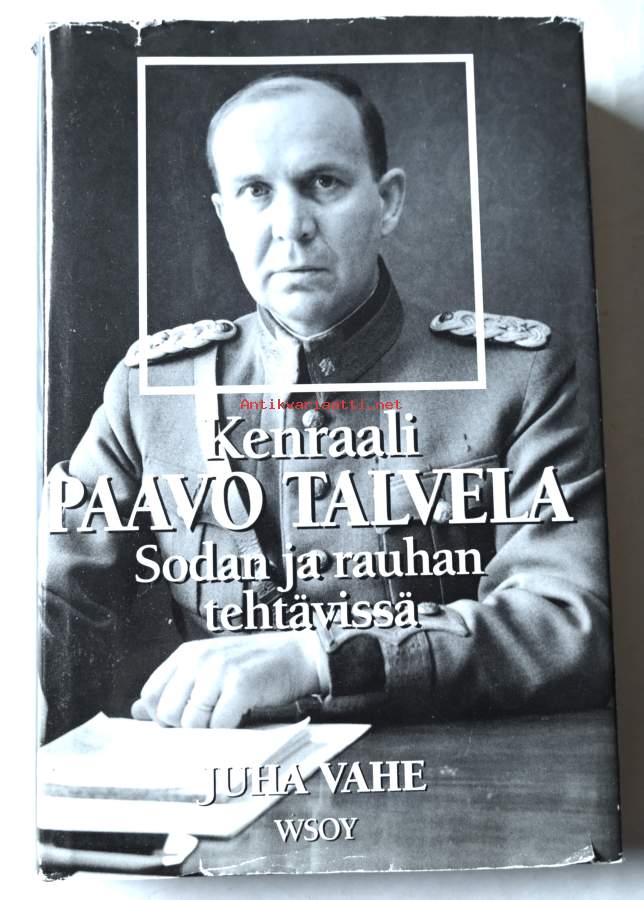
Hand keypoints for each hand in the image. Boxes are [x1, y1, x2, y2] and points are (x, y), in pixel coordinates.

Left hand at [130, 630, 327, 727]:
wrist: (298, 656)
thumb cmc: (253, 668)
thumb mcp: (208, 670)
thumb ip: (174, 689)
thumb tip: (137, 711)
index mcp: (186, 654)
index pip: (150, 696)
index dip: (164, 717)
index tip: (185, 720)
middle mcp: (198, 659)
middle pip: (166, 714)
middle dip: (186, 727)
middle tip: (212, 718)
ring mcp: (219, 670)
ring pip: (191, 723)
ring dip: (210, 729)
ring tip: (228, 715)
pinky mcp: (240, 684)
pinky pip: (218, 724)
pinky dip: (229, 729)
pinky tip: (242, 715)